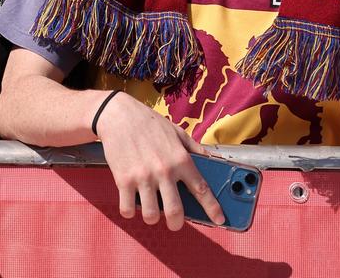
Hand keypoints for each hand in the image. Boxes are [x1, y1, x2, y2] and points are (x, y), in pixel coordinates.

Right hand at [94, 92, 224, 229]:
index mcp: (181, 159)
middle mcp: (164, 170)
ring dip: (153, 217)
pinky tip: (134, 201)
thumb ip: (195, 148)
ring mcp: (143, 177)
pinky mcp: (123, 181)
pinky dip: (131, 211)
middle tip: (175, 223)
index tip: (219, 219)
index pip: (201, 188)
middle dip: (177, 223)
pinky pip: (128, 209)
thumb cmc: (151, 124)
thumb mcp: (178, 132)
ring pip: (151, 215)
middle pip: (175, 211)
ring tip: (153, 208)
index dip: (212, 207)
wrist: (120, 116)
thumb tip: (212, 159)